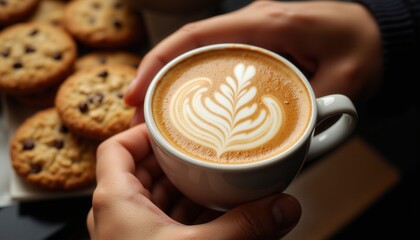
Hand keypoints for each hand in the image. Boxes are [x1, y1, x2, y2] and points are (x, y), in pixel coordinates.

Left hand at [87, 123, 301, 239]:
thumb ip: (246, 227)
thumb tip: (285, 206)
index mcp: (115, 201)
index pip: (117, 147)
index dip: (143, 131)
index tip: (172, 127)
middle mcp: (118, 213)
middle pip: (143, 169)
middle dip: (176, 159)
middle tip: (204, 148)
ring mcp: (132, 233)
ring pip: (156, 195)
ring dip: (185, 186)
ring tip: (214, 176)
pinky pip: (166, 219)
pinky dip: (188, 211)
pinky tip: (213, 210)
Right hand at [125, 0, 381, 124]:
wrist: (373, 31)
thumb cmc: (361, 45)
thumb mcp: (345, 80)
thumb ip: (315, 113)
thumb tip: (289, 149)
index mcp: (267, 24)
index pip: (197, 37)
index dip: (159, 62)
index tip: (136, 93)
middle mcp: (251, 24)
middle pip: (187, 47)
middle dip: (155, 78)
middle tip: (137, 116)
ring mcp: (250, 35)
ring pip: (197, 55)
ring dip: (171, 82)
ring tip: (154, 116)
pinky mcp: (254, 48)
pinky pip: (214, 61)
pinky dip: (194, 82)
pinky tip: (186, 107)